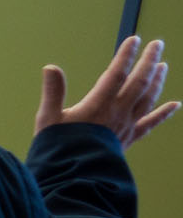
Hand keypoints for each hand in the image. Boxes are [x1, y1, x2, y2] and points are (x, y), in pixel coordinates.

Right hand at [36, 36, 175, 148]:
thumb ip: (53, 92)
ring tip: (163, 66)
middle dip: (148, 61)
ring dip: (157, 81)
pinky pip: (150, 124)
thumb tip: (51, 67)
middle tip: (157, 44)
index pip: (117, 74)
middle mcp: (118, 113)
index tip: (133, 40)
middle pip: (139, 82)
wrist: (73, 177)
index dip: (126, 56)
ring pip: (148, 99)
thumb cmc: (58, 149)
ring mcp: (127, 126)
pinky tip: (176, 105)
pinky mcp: (128, 139)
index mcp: (99, 105)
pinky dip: (163, 114)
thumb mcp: (48, 120)